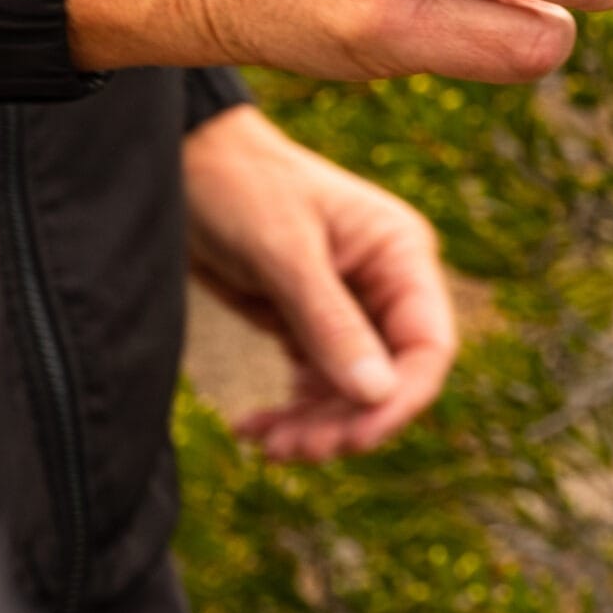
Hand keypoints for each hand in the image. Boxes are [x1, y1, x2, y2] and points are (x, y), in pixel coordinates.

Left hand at [183, 105, 457, 462]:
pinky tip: (252, 426)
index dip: (399, 400)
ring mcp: (351, 306)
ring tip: (264, 443)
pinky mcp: (311, 321)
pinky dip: (293, 412)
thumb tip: (378, 397)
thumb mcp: (284, 254)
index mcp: (402, 255)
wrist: (183, 161)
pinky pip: (318, 383)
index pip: (428, 346)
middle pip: (391, 378)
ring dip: (316, 425)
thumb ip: (331, 324)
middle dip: (346, 421)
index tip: (351, 438)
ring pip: (354, 390)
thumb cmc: (240, 187)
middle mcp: (386, 284)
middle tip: (290, 451)